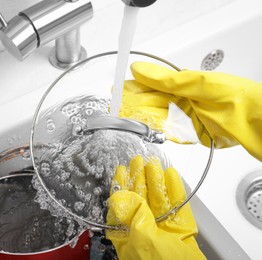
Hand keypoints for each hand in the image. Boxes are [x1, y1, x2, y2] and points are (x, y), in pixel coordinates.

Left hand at [106, 155, 204, 259]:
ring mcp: (162, 228)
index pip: (122, 203)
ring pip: (158, 198)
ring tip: (153, 162)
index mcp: (127, 233)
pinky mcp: (181, 229)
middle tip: (137, 160)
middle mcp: (143, 228)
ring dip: (156, 179)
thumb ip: (133, 214)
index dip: (121, 185)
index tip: (120, 169)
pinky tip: (171, 175)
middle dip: (138, 178)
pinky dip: (175, 189)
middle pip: (140, 197)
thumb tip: (122, 196)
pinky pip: (177, 205)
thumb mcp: (141, 238)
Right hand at [120, 61, 261, 160]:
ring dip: (140, 119)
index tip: (118, 89)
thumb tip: (139, 69)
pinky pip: (169, 132)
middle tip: (114, 108)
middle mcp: (183, 100)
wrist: (252, 120)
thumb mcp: (196, 82)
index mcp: (183, 84)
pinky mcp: (191, 133)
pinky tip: (143, 130)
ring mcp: (186, 117)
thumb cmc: (231, 95)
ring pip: (157, 118)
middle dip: (133, 104)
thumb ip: (166, 80)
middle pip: (152, 103)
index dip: (134, 87)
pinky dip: (156, 131)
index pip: (152, 85)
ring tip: (122, 120)